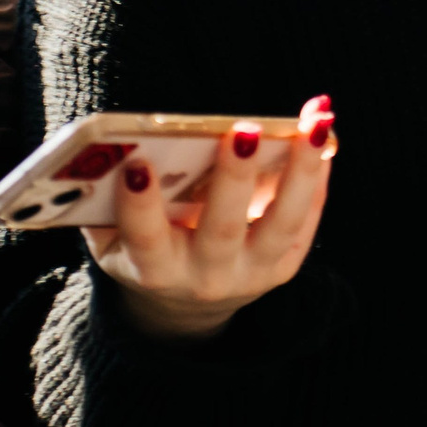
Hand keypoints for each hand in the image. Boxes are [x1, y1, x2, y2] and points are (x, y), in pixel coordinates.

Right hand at [83, 95, 335, 338]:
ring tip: (315, 124)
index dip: (139, 207)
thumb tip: (109, 145)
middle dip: (234, 179)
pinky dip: (316, 176)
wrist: (185, 303)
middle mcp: (205, 278)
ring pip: (281, 224)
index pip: (146, 240)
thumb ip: (103, 200)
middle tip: (244, 130)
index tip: (137, 165)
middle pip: (223, 231)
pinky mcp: (284, 266)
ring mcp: (251, 275)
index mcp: (153, 271)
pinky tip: (322, 134)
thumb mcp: (114, 237)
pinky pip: (307, 220)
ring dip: (300, 171)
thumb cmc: (145, 247)